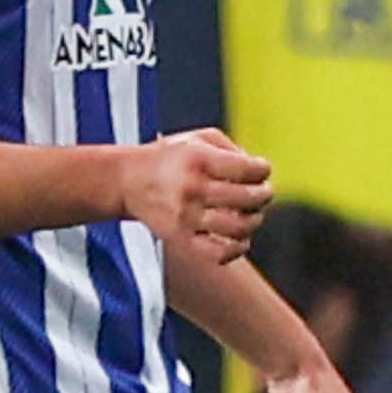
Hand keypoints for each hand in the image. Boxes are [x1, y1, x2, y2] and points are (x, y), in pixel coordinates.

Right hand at [121, 129, 270, 262]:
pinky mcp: (180, 238)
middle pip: (247, 198)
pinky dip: (237, 247)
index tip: (260, 169)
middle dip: (263, 194)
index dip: (263, 169)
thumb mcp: (199, 139)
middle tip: (261, 192)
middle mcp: (191, 188)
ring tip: (250, 212)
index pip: (247, 169)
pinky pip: (219, 253)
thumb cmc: (171, 158)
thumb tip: (260, 172)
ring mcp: (185, 216)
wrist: (127, 181)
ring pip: (238, 227)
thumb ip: (233, 149)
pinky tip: (238, 236)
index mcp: (198, 160)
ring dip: (254, 220)